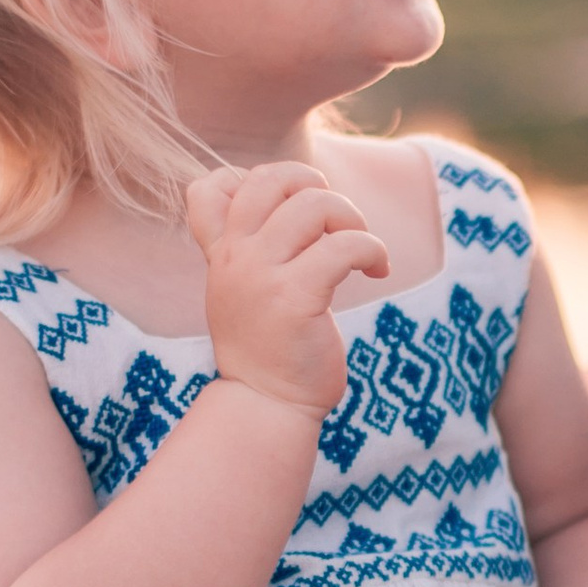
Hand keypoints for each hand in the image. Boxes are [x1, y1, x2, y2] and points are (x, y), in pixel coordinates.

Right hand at [187, 160, 389, 420]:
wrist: (265, 407)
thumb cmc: (266, 349)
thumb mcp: (240, 291)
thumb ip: (249, 250)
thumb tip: (286, 203)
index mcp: (220, 254)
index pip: (210, 186)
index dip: (256, 180)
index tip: (289, 211)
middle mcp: (234, 258)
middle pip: (271, 179)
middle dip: (316, 187)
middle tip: (337, 223)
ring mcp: (261, 277)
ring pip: (316, 206)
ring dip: (352, 220)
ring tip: (361, 252)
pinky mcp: (296, 299)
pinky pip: (346, 246)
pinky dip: (372, 250)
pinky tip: (377, 271)